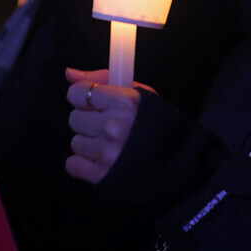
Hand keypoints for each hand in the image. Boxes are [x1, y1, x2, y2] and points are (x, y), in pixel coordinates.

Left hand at [64, 68, 153, 183]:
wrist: (181, 163)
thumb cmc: (160, 126)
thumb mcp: (140, 94)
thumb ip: (102, 79)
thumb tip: (70, 73)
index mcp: (124, 101)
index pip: (76, 93)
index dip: (85, 98)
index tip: (96, 103)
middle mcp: (114, 126)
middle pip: (74, 118)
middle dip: (89, 122)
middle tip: (110, 126)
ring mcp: (108, 152)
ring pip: (75, 142)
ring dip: (90, 144)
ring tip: (112, 145)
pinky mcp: (103, 176)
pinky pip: (72, 164)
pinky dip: (85, 164)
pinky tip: (105, 161)